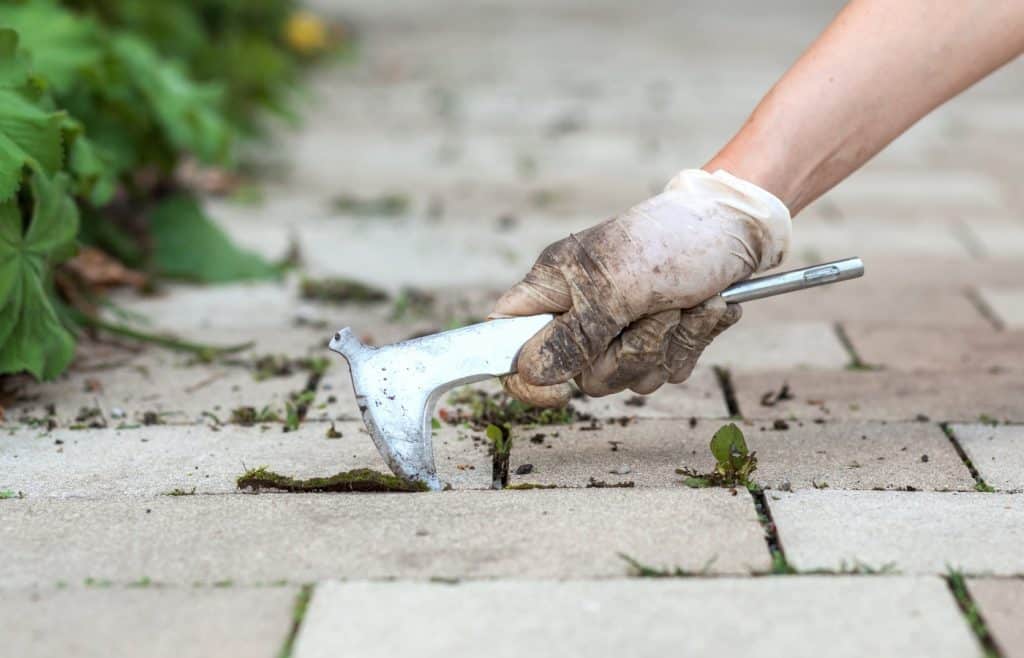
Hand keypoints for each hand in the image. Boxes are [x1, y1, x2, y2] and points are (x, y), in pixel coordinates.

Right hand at [491, 169, 790, 405]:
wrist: (739, 226)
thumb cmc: (671, 239)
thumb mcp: (616, 286)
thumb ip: (573, 335)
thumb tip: (531, 372)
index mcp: (554, 287)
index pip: (505, 338)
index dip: (520, 372)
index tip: (558, 389)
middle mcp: (581, 311)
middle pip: (581, 374)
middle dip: (630, 351)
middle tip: (655, 308)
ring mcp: (622, 329)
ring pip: (630, 377)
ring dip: (669, 342)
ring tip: (685, 299)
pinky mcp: (662, 338)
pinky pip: (668, 369)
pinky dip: (693, 340)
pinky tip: (705, 306)